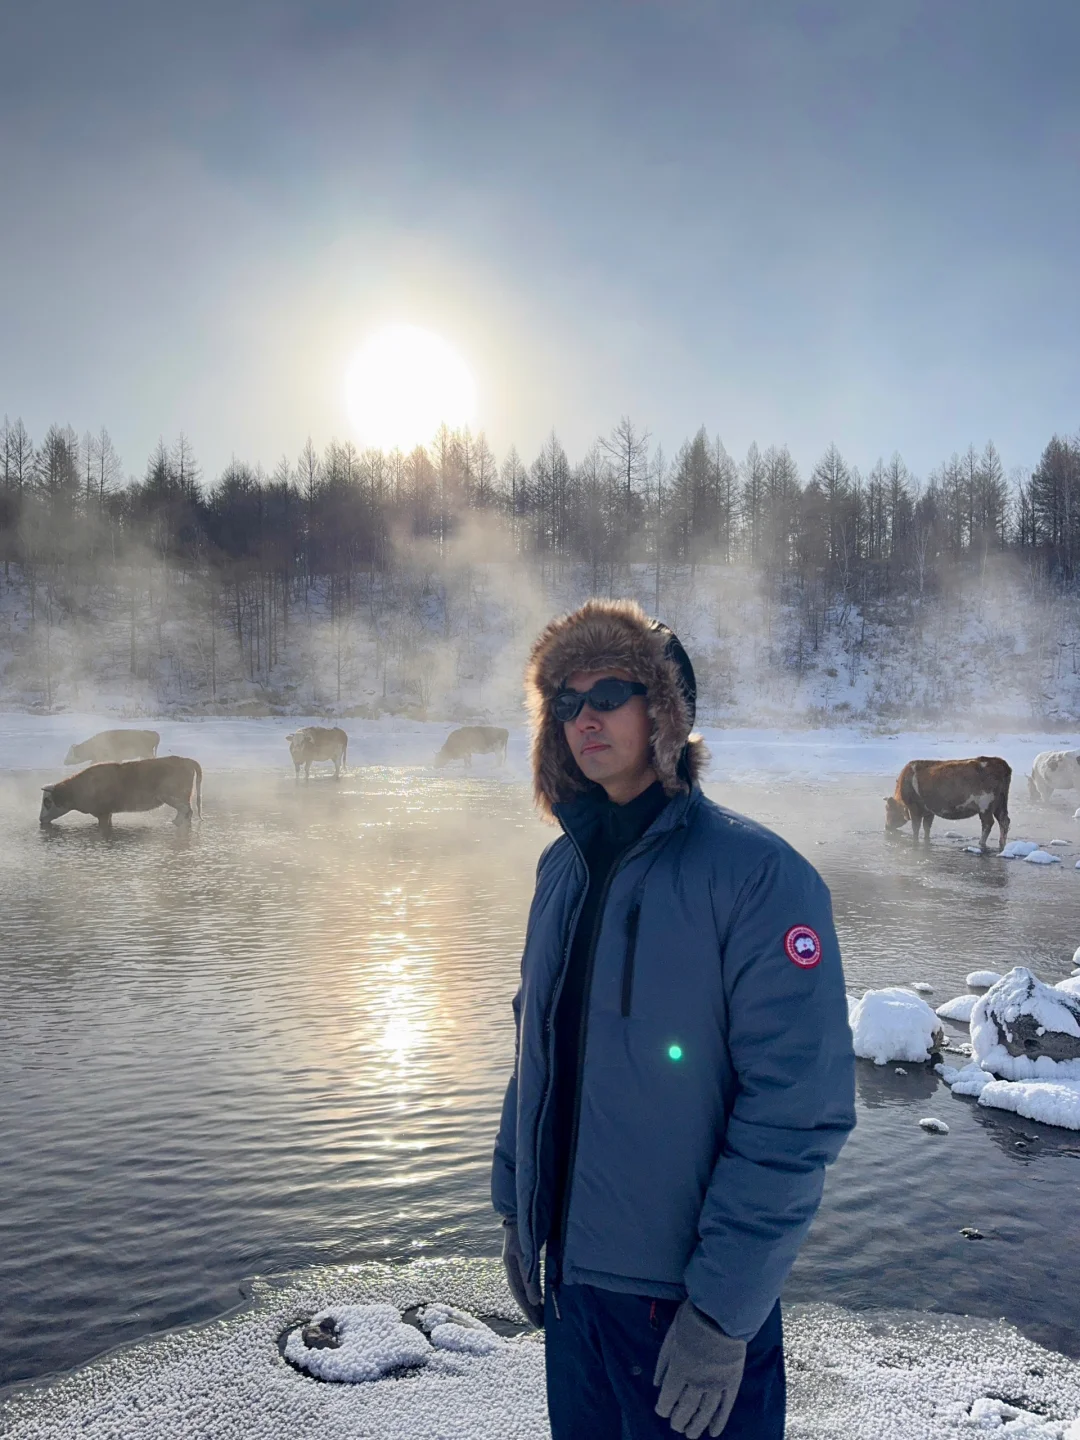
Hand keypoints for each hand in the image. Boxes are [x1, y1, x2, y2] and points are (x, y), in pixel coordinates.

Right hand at [500, 1219, 543, 1327]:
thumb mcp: (527, 1251)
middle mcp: (512, 1261)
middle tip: (540, 1325)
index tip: (538, 1324)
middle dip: (530, 1308)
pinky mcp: (525, 1250)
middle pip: (521, 1290)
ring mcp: (517, 1256)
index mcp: (511, 1263)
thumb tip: (535, 1301)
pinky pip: (528, 1274)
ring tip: (541, 1312)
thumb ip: (531, 1273)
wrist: (521, 1200)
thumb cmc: (525, 1224)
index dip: (528, 1309)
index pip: (519, 1292)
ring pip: (524, 1283)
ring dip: (532, 1298)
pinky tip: (540, 1290)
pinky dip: (534, 1286)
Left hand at [654, 1300, 746, 1437]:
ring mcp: (717, 1384)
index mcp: (680, 1369)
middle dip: (679, 1420)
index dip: (664, 1408)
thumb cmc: (693, 1320)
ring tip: (690, 1434)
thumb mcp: (671, 1337)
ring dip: (697, 1425)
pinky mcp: (733, 1382)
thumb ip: (663, 1362)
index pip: (669, 1398)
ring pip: (705, 1412)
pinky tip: (713, 1432)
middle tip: (676, 1425)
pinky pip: (726, 1407)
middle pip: (686, 1408)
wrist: (723, 1312)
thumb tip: (656, 1384)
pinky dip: (719, 1421)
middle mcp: (698, 1381)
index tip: (661, 1412)